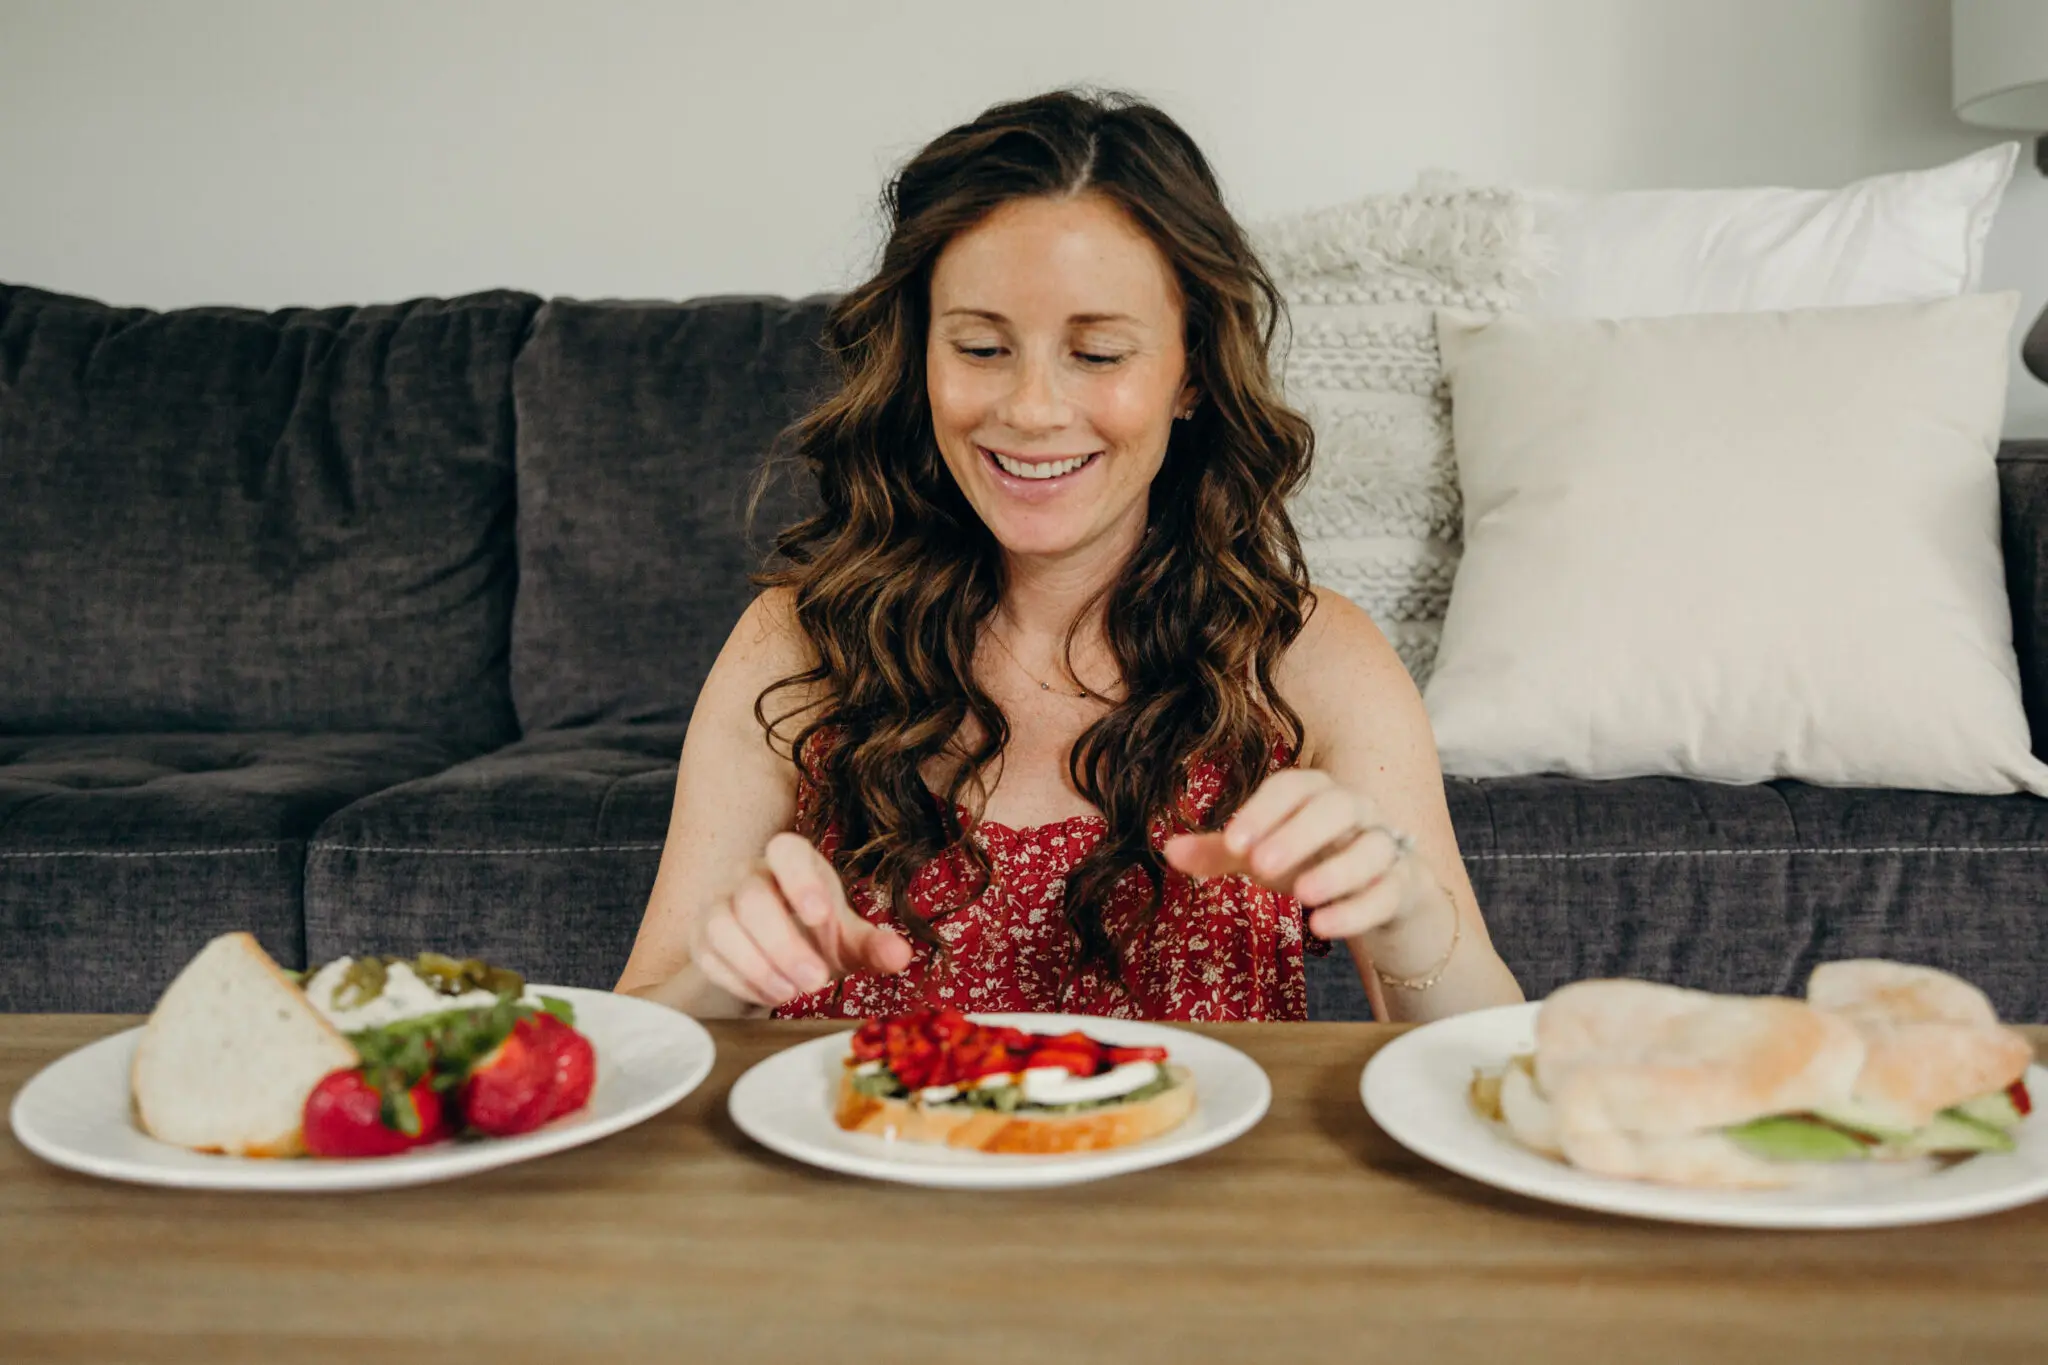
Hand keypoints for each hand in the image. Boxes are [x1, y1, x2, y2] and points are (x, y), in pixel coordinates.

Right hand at [688, 831, 913, 1009]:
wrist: (779, 955)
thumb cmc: (817, 936)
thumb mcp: (849, 940)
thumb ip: (874, 945)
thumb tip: (901, 954)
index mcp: (791, 861)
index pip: (785, 850)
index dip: (799, 879)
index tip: (820, 915)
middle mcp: (749, 875)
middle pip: (753, 899)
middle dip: (784, 945)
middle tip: (815, 982)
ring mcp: (719, 904)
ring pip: (723, 926)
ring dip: (758, 966)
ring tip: (791, 993)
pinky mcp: (701, 938)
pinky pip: (709, 957)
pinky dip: (740, 981)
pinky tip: (770, 995)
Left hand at [1162, 769, 1419, 941]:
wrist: (1382, 891)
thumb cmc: (1315, 860)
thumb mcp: (1265, 856)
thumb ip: (1221, 853)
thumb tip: (1168, 850)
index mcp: (1318, 794)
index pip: (1293, 786)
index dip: (1264, 809)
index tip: (1233, 842)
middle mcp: (1357, 812)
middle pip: (1336, 807)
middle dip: (1297, 834)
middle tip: (1259, 866)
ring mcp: (1386, 846)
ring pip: (1371, 848)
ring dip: (1336, 870)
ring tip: (1299, 896)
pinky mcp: (1404, 886)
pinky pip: (1388, 892)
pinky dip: (1358, 909)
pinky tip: (1323, 926)